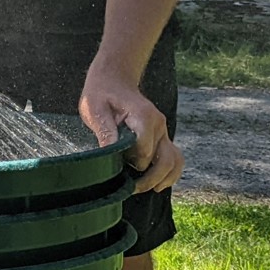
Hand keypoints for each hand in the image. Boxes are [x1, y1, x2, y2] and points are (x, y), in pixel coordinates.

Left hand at [79, 58, 181, 193]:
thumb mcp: (95, 108)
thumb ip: (104, 130)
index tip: (118, 166)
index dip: (133, 162)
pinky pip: (175, 158)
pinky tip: (157, 183)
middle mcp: (158, 124)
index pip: (145, 148)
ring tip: (147, 188)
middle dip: (150, 178)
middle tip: (132, 188)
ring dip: (163, 179)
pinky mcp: (161, 138)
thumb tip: (109, 153)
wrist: (114, 80)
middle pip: (164, 159)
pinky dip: (170, 173)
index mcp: (143, 115)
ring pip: (175, 160)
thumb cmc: (101, 94)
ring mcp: (162, 131)